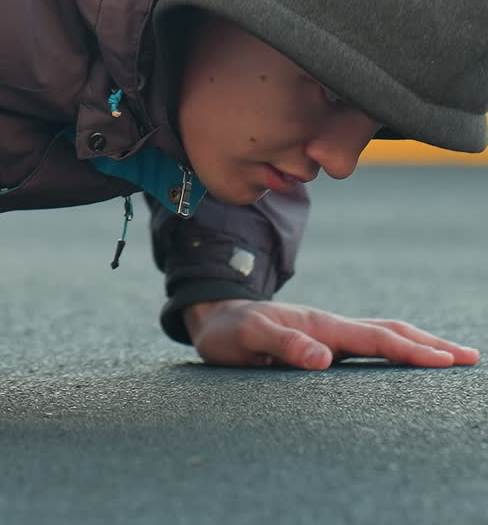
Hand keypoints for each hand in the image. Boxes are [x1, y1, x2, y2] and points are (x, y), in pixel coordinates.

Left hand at [183, 299, 480, 370]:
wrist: (213, 313)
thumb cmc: (227, 330)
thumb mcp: (245, 338)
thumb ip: (282, 344)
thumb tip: (322, 359)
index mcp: (319, 325)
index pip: (374, 338)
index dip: (410, 351)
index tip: (444, 360)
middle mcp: (330, 325)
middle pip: (389, 331)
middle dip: (430, 344)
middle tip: (468, 357)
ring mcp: (329, 331)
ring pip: (383, 334)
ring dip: (418, 344)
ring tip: (450, 356)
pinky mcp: (324, 339)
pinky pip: (369, 342)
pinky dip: (397, 347)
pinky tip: (408, 358)